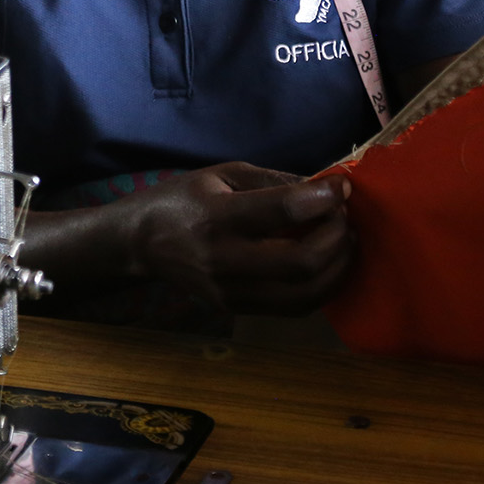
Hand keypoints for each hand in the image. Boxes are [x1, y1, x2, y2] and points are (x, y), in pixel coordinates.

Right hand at [126, 163, 354, 315]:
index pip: (284, 211)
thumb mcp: (222, 174)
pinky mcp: (237, 309)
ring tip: (343, 241)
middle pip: (303, 261)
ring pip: (306, 293)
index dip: (324, 198)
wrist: (140, 243)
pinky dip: (324, 287)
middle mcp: (224, 260)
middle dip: (337, 236)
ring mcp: (231, 292)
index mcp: (217, 217)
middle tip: (343, 217)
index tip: (341, 186)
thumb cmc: (182, 200)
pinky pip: (295, 308)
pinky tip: (328, 265)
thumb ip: (274, 181)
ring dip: (338, 266)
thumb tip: (326, 189)